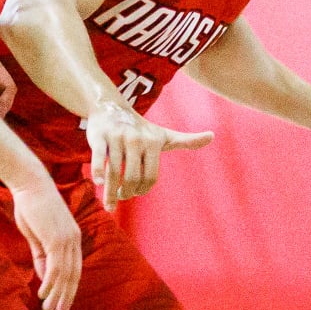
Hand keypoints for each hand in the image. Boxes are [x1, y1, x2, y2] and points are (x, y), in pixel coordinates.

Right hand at [9, 178, 81, 309]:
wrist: (29, 183)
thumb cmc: (31, 206)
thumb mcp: (36, 234)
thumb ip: (41, 254)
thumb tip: (43, 275)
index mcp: (72, 237)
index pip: (75, 268)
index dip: (69, 287)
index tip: (62, 301)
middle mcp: (74, 239)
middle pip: (74, 274)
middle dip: (67, 295)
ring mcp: (66, 239)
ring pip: (65, 274)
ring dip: (57, 294)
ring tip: (50, 309)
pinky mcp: (56, 239)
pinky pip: (55, 267)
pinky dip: (50, 283)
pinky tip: (44, 294)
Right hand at [85, 99, 213, 208]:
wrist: (110, 106)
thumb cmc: (140, 128)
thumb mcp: (163, 135)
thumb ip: (186, 140)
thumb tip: (213, 136)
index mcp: (152, 142)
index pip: (149, 177)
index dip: (142, 190)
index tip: (135, 193)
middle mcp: (135, 139)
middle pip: (132, 178)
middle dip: (126, 193)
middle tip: (122, 197)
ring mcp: (116, 138)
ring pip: (114, 173)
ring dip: (111, 193)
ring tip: (110, 203)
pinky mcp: (99, 136)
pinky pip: (98, 159)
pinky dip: (98, 174)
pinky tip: (99, 184)